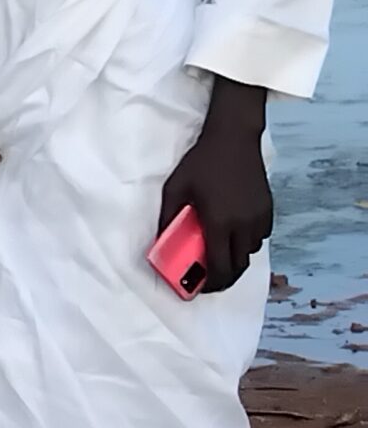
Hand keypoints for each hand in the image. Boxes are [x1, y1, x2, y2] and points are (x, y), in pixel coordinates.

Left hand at [159, 81, 271, 292]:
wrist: (233, 139)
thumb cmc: (199, 164)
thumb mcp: (174, 191)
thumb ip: (167, 220)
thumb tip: (160, 245)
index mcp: (219, 222)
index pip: (220, 267)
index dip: (210, 283)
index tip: (199, 288)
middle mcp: (243, 224)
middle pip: (238, 266)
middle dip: (223, 277)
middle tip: (207, 278)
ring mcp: (259, 217)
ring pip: (250, 252)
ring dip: (234, 258)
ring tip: (218, 253)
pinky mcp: (268, 209)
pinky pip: (259, 237)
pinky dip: (246, 242)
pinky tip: (232, 234)